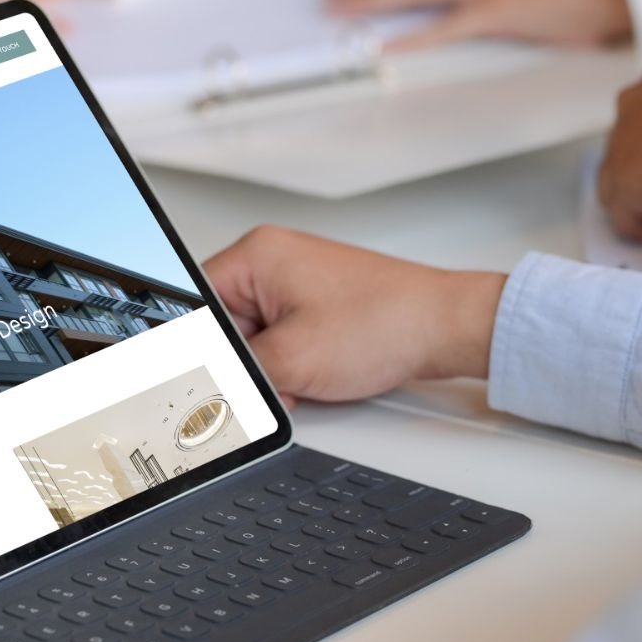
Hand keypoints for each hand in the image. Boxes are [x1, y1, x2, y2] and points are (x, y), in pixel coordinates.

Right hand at [205, 226, 506, 406]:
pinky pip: (282, 339)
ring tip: (300, 377)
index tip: (206, 379)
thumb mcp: (291, 360)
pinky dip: (291, 364)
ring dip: (270, 369)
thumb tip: (209, 388)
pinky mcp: (317, 304)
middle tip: (267, 383)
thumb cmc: (388, 323)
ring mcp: (298, 282)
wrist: (445, 328)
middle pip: (226, 325)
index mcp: (257, 254)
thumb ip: (238, 375)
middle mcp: (275, 260)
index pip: (196, 303)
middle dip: (244, 364)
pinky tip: (313, 376)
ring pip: (255, 338)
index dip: (201, 349)